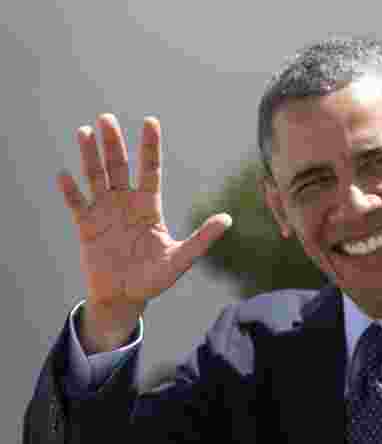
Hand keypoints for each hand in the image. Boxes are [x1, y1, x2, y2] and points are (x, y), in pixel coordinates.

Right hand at [58, 114, 231, 351]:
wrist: (125, 297)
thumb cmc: (154, 278)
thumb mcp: (180, 259)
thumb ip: (202, 239)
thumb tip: (228, 219)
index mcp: (149, 207)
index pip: (151, 170)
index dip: (150, 147)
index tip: (150, 121)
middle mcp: (125, 203)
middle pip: (119, 167)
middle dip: (113, 144)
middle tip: (106, 118)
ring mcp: (104, 212)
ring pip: (96, 178)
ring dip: (90, 157)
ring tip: (85, 132)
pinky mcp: (86, 226)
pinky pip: (77, 204)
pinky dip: (71, 191)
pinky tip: (65, 174)